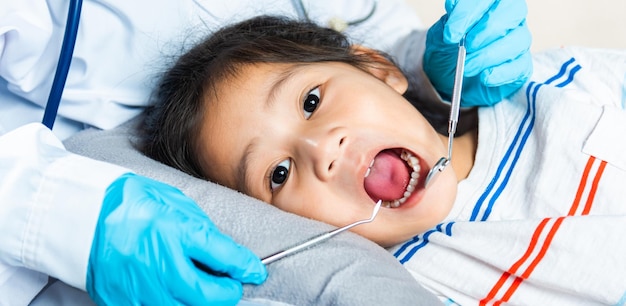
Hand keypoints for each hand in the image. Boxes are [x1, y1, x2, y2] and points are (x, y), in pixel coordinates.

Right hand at [86, 173, 265, 305]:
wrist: (81, 214)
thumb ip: (201, 231)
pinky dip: (176, 304)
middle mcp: (159, 264)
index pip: (225, 257)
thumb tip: (226, 253)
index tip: (255, 271)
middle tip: (232, 284)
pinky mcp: (123, 303)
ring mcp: (140, 289)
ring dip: (203, 302)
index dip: (246, 267)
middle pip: (209, 295)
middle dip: (228, 292)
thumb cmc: (131, 202)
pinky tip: (178, 293)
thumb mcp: (174, 204)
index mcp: (174, 231)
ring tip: (206, 288)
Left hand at [423, 0, 532, 105]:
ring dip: (489, 55)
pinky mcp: (521, 66)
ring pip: (518, 39)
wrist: (448, 79)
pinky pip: (521, 67)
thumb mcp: (440, 36)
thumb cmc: (447, 52)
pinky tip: (485, 77)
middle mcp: (508, 17)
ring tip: (467, 67)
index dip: (469, 12)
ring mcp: (518, 41)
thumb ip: (447, 22)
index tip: (450, 34)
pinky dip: (502, 73)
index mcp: (489, 4)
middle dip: (487, 29)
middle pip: (514, 10)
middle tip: (466, 46)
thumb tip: (454, 6)